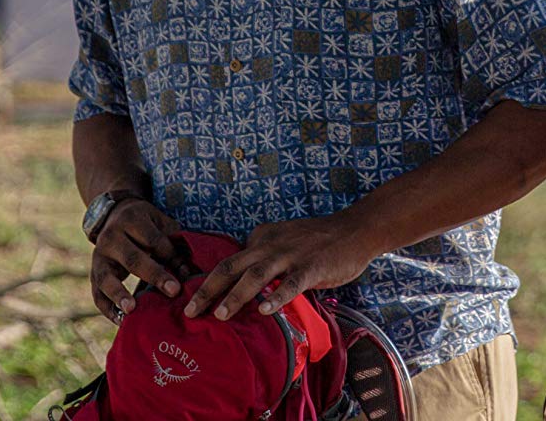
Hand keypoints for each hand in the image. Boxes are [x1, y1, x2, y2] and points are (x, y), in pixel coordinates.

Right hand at [90, 199, 187, 323]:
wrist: (114, 216)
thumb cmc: (146, 224)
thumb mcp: (160, 224)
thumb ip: (173, 245)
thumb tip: (189, 273)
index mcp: (131, 219)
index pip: (154, 240)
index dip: (171, 256)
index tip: (187, 274)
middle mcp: (111, 237)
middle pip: (133, 259)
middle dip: (155, 276)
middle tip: (173, 291)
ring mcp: (99, 256)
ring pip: (107, 278)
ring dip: (119, 295)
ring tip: (132, 310)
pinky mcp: (93, 274)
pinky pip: (97, 294)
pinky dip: (107, 309)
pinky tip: (120, 321)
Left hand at [184, 212, 377, 320]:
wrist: (355, 229)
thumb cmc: (319, 240)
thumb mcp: (285, 241)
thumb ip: (265, 258)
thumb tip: (245, 286)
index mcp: (262, 238)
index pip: (229, 261)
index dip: (208, 282)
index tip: (191, 301)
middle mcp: (271, 244)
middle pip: (231, 266)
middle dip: (208, 289)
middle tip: (190, 311)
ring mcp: (291, 255)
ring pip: (256, 275)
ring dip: (236, 295)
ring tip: (220, 315)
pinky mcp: (312, 267)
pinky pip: (291, 284)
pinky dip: (277, 297)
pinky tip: (266, 311)